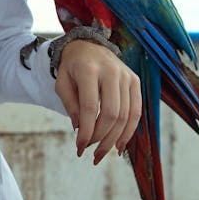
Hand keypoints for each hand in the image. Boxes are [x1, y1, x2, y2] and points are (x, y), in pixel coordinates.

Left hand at [54, 40, 140, 164]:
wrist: (87, 45)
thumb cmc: (72, 68)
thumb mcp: (61, 83)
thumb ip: (70, 105)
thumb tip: (81, 129)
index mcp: (88, 69)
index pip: (90, 107)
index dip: (86, 131)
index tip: (79, 148)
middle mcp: (111, 71)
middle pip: (112, 114)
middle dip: (101, 139)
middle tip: (91, 154)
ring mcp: (126, 75)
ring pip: (126, 115)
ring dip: (114, 139)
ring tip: (102, 153)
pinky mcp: (135, 81)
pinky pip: (136, 111)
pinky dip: (129, 131)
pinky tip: (119, 145)